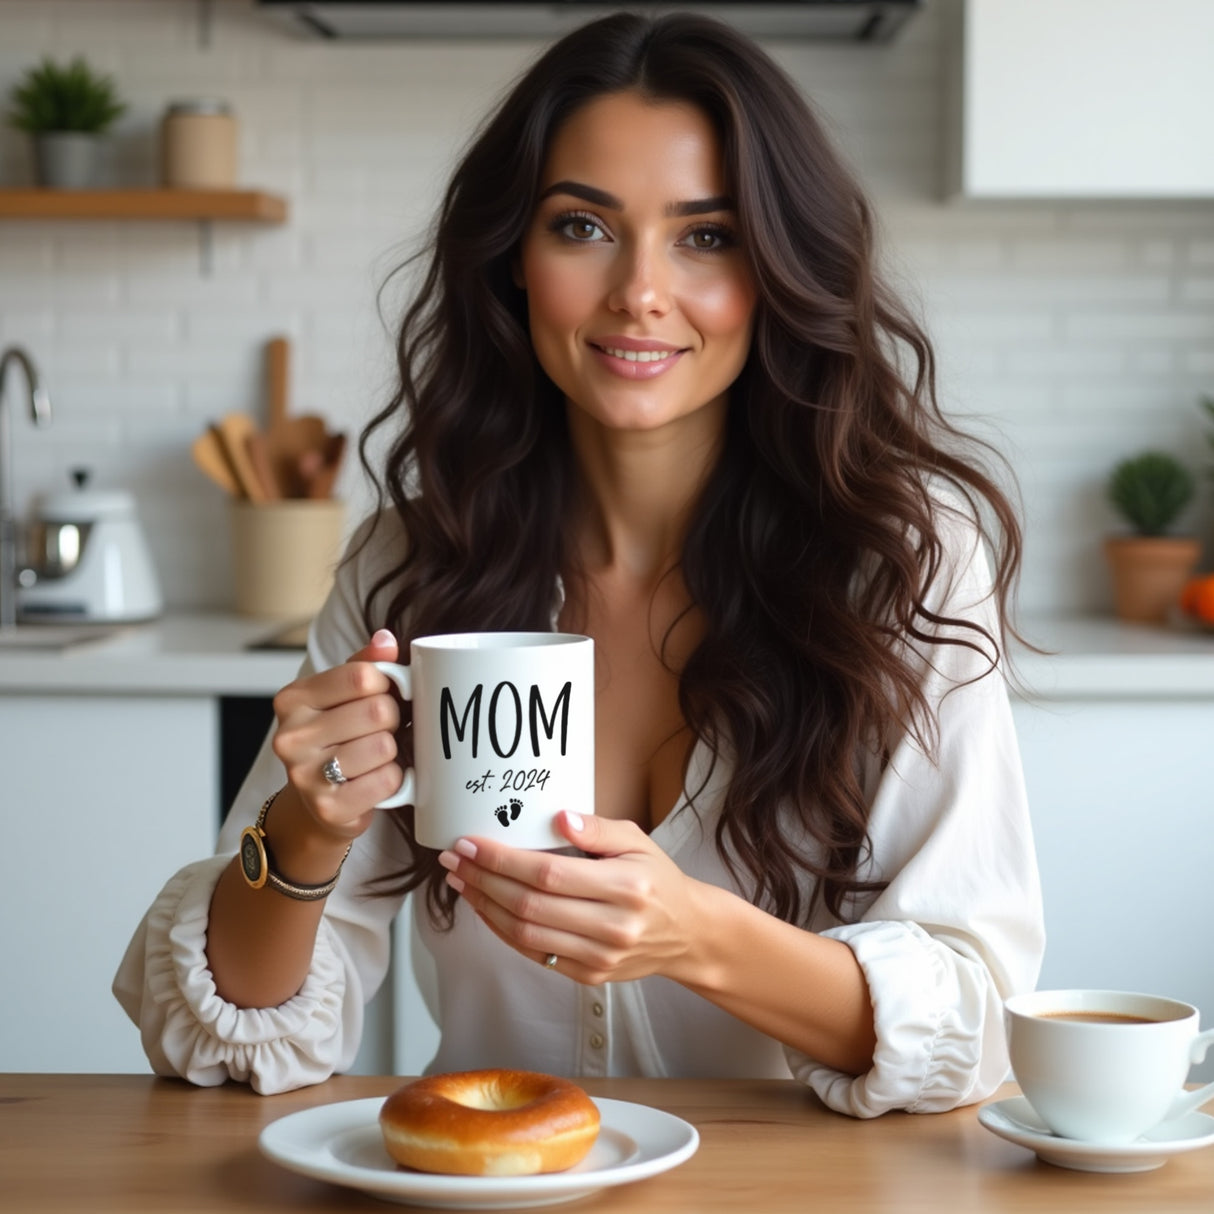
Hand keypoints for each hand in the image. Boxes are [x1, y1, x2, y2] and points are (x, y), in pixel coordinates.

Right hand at [270, 628, 404, 845]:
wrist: (320, 802)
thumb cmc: (339, 738)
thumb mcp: (345, 695)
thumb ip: (366, 663)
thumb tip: (385, 639)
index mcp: (292, 699)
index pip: (362, 675)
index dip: (387, 685)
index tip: (383, 695)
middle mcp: (290, 736)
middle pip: (377, 710)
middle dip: (392, 719)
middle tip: (381, 729)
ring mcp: (305, 775)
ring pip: (384, 746)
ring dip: (392, 751)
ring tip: (375, 755)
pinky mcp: (328, 807)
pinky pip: (387, 780)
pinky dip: (394, 779)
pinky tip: (376, 778)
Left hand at [439, 812, 706, 984]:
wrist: (686, 933)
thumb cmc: (657, 879)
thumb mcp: (637, 841)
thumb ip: (597, 828)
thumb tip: (558, 817)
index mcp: (625, 886)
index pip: (548, 873)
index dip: (502, 859)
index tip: (470, 844)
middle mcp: (613, 926)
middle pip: (529, 905)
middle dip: (482, 880)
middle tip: (454, 860)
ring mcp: (600, 956)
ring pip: (525, 934)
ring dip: (485, 907)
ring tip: (461, 882)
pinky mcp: (590, 975)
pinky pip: (535, 954)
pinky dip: (503, 931)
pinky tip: (487, 907)